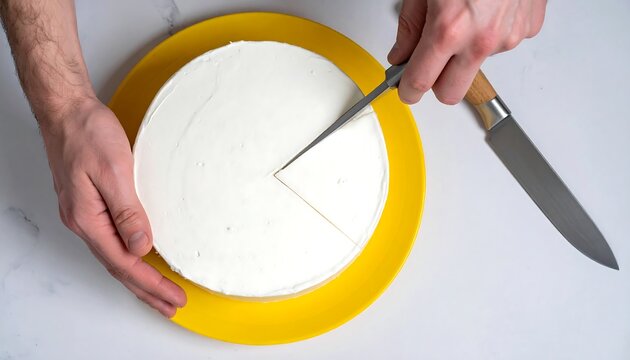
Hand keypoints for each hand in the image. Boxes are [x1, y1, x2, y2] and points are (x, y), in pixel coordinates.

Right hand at [41, 98, 185, 316]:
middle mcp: (84, 222)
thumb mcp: (113, 171)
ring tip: (159, 293)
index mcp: (88, 219)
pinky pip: (113, 241)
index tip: (174, 297)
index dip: (151, 284)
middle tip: (171, 306)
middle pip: (119, 268)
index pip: (124, 263)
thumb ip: (127, 212)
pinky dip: (130, 257)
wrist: (67, 112)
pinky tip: (140, 259)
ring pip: (115, 257)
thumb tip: (142, 246)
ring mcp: (86, 215)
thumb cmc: (86, 134)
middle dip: (146, 291)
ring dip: (139, 278)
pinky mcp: (92, 205)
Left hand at [389, 0, 545, 103]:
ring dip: (468, 52)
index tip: (406, 89)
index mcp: (448, 29)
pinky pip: (503, 44)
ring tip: (467, 15)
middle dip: (438, 83)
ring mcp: (508, 37)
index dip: (408, 89)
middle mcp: (481, 39)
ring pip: (478, 65)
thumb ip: (410, 27)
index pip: (421, 83)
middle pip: (451, 93)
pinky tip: (488, 8)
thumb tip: (401, 54)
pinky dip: (492, 32)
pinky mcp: (527, 28)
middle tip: (431, 64)